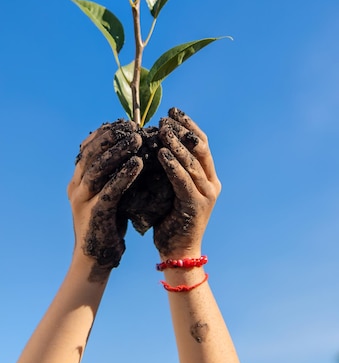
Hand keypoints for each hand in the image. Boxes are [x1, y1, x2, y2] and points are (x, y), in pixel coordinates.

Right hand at [68, 120, 142, 280]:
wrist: (95, 260)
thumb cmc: (106, 224)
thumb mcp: (106, 194)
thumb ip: (111, 174)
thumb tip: (130, 149)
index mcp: (77, 180)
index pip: (87, 148)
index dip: (105, 133)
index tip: (125, 122)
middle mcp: (76, 187)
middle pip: (91, 153)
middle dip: (112, 137)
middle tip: (133, 126)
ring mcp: (82, 201)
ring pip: (98, 168)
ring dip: (118, 151)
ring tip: (137, 139)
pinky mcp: (95, 215)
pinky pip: (110, 190)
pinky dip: (123, 175)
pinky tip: (138, 164)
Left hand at [153, 108, 220, 258]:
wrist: (177, 251)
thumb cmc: (168, 217)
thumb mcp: (170, 186)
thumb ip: (169, 166)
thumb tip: (151, 140)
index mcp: (208, 176)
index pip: (200, 142)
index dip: (187, 125)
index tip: (172, 111)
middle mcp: (212, 182)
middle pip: (200, 147)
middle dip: (182, 130)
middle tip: (164, 118)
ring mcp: (206, 194)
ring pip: (192, 162)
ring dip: (176, 144)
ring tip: (161, 130)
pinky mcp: (196, 206)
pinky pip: (183, 181)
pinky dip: (172, 165)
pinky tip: (160, 153)